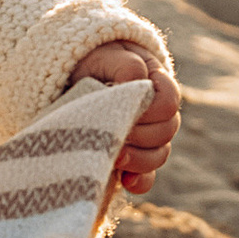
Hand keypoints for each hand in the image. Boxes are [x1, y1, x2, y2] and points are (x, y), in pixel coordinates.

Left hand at [68, 40, 179, 196]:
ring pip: (159, 155)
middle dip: (139, 134)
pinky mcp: (130, 159)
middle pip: (166, 131)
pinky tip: (125, 181)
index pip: (169, 102)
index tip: (122, 104)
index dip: (150, 109)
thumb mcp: (106, 56)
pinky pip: (145, 178)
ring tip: (114, 156)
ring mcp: (145, 138)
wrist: (69, 78)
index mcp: (157, 83)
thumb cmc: (90, 61)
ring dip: (138, 159)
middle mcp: (156, 113)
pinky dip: (139, 181)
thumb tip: (133, 87)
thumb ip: (126, 66)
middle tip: (110, 131)